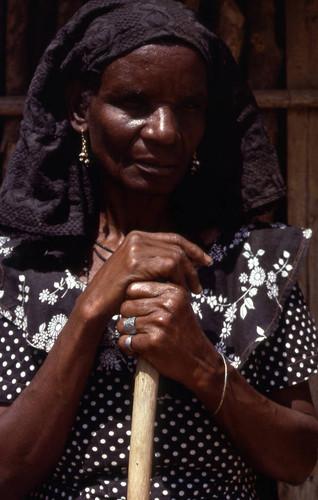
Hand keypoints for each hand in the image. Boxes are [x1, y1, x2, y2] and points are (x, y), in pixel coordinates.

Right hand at [78, 231, 210, 324]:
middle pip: (177, 247)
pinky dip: (177, 278)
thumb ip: (158, 263)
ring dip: (186, 275)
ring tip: (189, 291)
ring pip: (175, 256)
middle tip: (199, 286)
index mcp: (138, 237)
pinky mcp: (136, 261)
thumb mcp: (141, 272)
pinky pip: (169, 265)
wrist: (97, 303)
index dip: (192, 249)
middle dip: (193, 266)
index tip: (206, 261)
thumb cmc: (119, 292)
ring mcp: (135, 247)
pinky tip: (177, 290)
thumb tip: (188, 261)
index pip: (173, 238)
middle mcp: (137, 238)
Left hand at [117, 281, 214, 386]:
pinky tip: (141, 350)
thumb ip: (157, 295)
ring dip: (128, 334)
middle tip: (140, 328)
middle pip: (125, 306)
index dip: (131, 301)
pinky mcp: (152, 342)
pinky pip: (125, 341)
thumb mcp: (178, 306)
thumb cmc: (184, 332)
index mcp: (173, 292)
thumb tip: (126, 290)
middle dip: (128, 318)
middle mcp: (167, 305)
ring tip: (142, 338)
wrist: (199, 361)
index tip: (140, 311)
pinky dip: (129, 348)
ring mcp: (159, 324)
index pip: (133, 288)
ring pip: (123, 324)